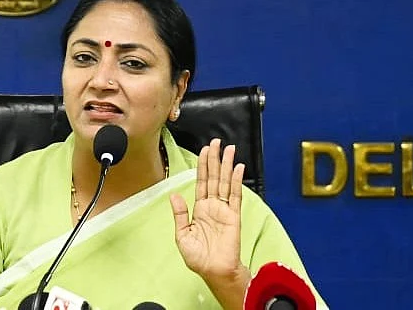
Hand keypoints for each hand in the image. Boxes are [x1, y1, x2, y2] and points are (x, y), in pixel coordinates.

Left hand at [169, 138, 247, 282]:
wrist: (214, 272)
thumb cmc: (199, 258)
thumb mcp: (182, 235)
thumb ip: (179, 214)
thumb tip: (174, 195)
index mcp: (199, 210)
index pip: (201, 182)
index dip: (202, 166)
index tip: (205, 151)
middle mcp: (212, 206)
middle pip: (213, 177)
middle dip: (215, 159)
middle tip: (217, 142)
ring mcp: (224, 210)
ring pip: (225, 182)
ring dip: (226, 165)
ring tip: (229, 149)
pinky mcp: (233, 216)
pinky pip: (235, 195)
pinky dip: (236, 181)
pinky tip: (237, 168)